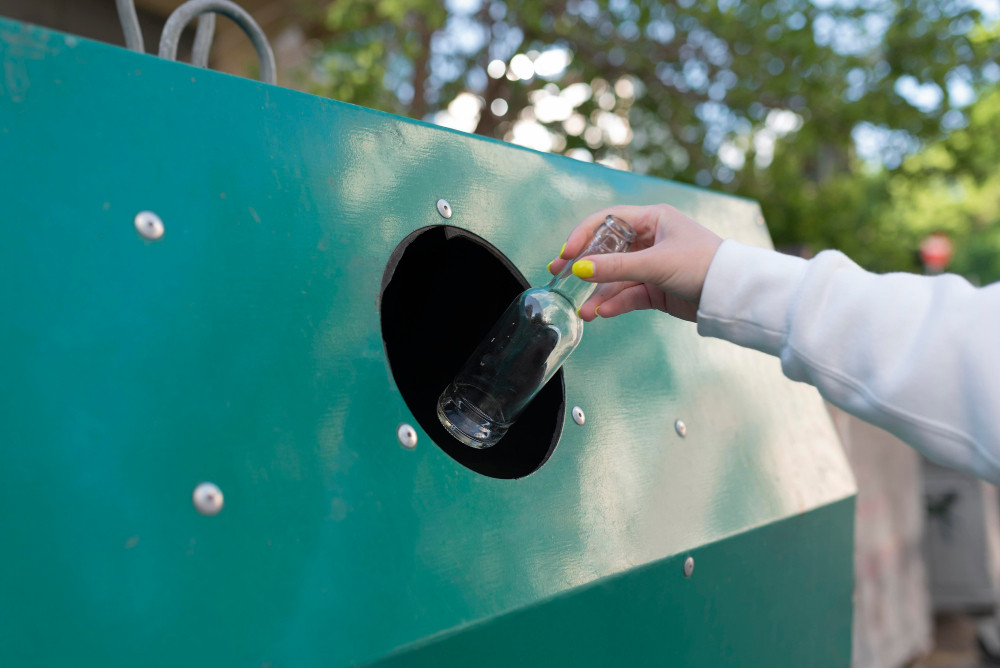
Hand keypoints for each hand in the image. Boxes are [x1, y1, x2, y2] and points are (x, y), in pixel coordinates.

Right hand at [548, 204, 722, 322]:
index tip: (566, 254)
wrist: (733, 294)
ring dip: (598, 293)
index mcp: (652, 219)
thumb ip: (616, 267)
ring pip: (616, 278)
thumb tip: (579, 270)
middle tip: (559, 276)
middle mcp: (650, 240)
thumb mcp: (656, 263)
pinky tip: (602, 313)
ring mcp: (652, 266)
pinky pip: (628, 295)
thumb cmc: (703, 264)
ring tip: (583, 310)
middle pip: (606, 251)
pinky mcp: (656, 289)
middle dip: (584, 267)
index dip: (583, 235)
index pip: (606, 221)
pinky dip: (615, 303)